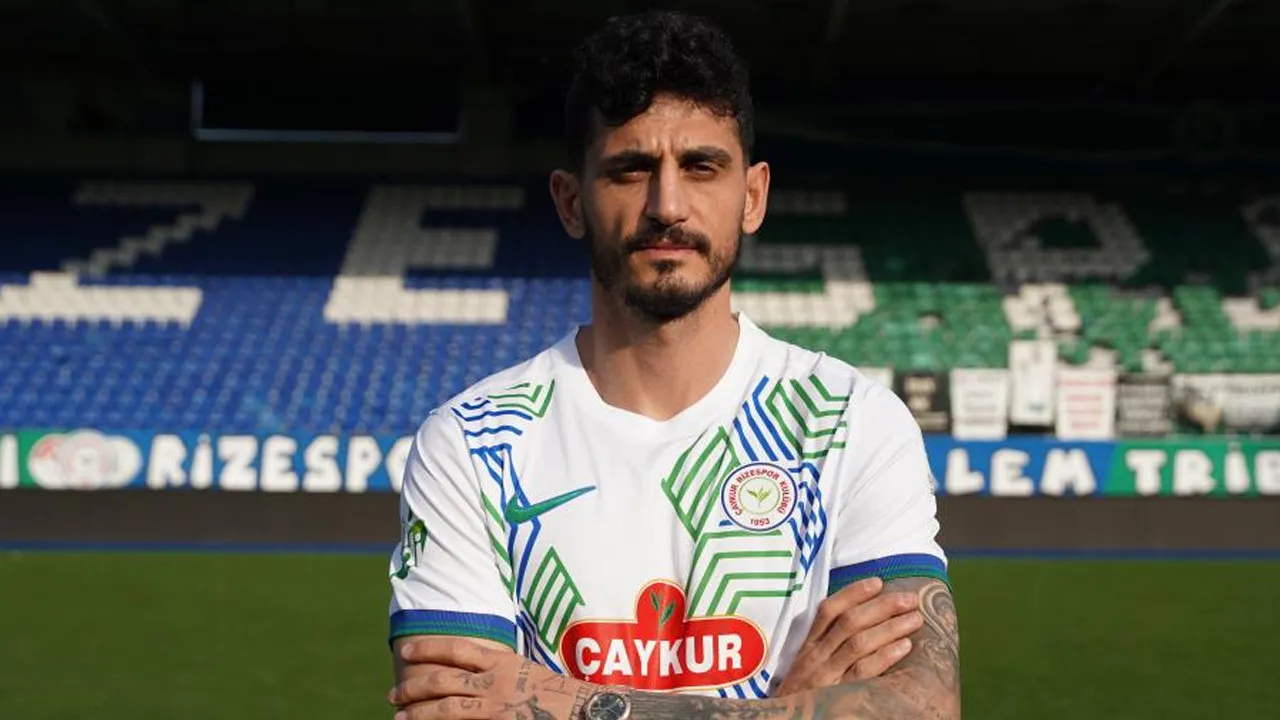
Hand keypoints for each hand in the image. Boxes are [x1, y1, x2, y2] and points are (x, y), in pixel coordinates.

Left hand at [388, 638, 587, 719]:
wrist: (585, 710)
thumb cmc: (558, 692)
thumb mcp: (526, 669)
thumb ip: (499, 668)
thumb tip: (475, 668)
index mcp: (501, 661)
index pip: (456, 649)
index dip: (427, 648)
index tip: (405, 650)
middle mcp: (495, 682)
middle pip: (443, 680)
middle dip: (414, 687)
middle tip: (394, 695)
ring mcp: (496, 707)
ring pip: (446, 708)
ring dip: (419, 712)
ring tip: (400, 717)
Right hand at [770, 576, 922, 696]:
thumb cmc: (801, 695)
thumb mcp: (806, 666)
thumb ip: (825, 645)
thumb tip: (862, 620)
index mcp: (808, 646)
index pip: (828, 611)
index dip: (853, 594)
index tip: (877, 582)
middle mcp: (816, 657)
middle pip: (849, 622)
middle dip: (881, 606)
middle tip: (909, 599)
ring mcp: (826, 676)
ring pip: (859, 643)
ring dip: (890, 627)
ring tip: (915, 619)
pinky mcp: (838, 695)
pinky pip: (863, 672)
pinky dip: (885, 656)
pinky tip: (905, 647)